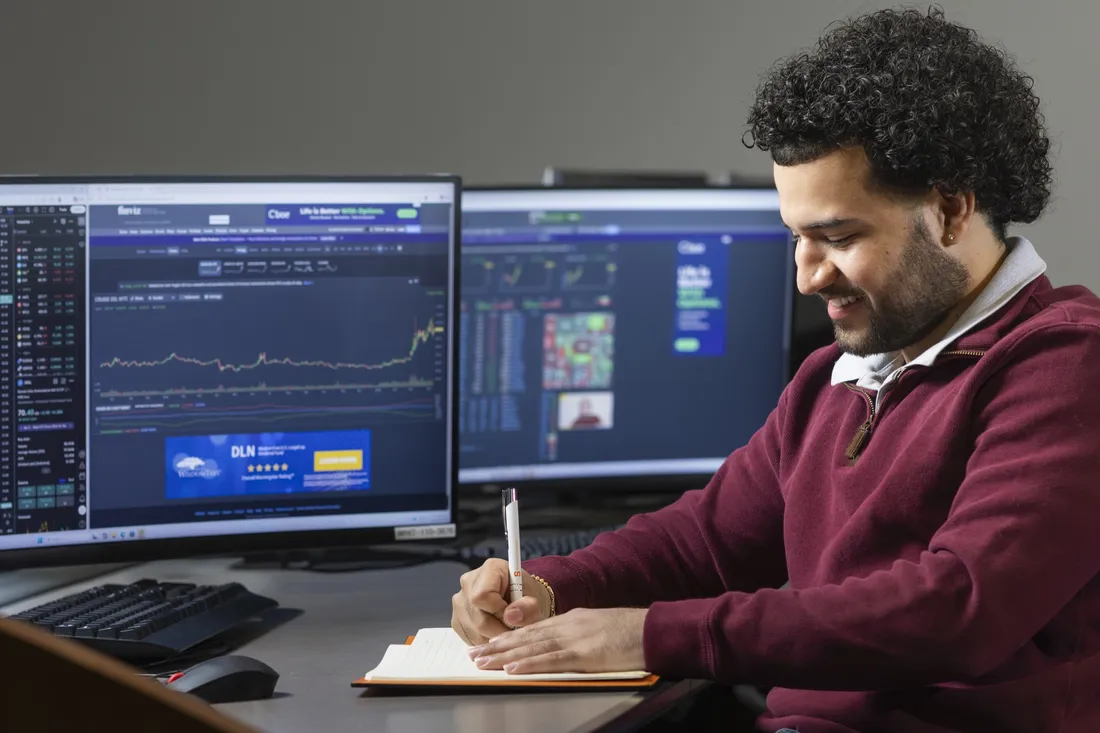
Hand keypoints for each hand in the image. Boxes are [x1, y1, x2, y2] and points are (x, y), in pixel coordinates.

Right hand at [451, 558, 551, 644]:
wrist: (522, 603)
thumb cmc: (528, 597)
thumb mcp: (536, 601)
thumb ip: (528, 608)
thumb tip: (511, 616)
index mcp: (490, 569)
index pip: (482, 595)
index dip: (499, 611)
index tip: (514, 615)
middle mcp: (469, 582)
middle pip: (478, 618)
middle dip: (499, 629)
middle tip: (515, 629)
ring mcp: (459, 602)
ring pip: (474, 631)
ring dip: (494, 638)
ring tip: (507, 630)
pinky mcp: (456, 619)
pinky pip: (470, 638)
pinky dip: (486, 641)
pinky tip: (497, 632)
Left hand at [465, 607, 647, 674]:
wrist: (652, 629)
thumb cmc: (630, 631)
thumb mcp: (597, 626)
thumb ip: (576, 634)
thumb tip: (559, 646)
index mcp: (570, 620)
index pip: (532, 630)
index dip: (508, 638)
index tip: (488, 645)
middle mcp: (567, 626)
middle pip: (526, 637)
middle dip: (497, 646)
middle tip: (474, 655)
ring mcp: (575, 639)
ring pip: (532, 648)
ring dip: (505, 656)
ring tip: (483, 663)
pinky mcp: (585, 654)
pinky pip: (552, 660)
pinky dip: (530, 664)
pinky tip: (513, 669)